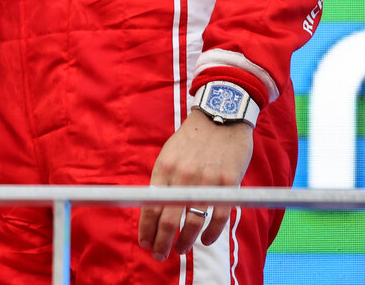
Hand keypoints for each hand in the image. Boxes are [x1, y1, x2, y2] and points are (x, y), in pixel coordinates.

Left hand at [138, 108, 253, 259]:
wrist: (221, 116)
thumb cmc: (194, 139)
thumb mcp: (171, 154)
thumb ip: (165, 179)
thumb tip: (155, 206)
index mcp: (163, 168)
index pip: (149, 205)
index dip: (145, 228)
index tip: (144, 242)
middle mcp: (181, 176)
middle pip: (167, 218)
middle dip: (160, 240)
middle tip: (158, 254)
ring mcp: (204, 181)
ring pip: (191, 221)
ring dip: (184, 241)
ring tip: (179, 250)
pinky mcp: (226, 184)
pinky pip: (217, 216)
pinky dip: (210, 233)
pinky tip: (205, 240)